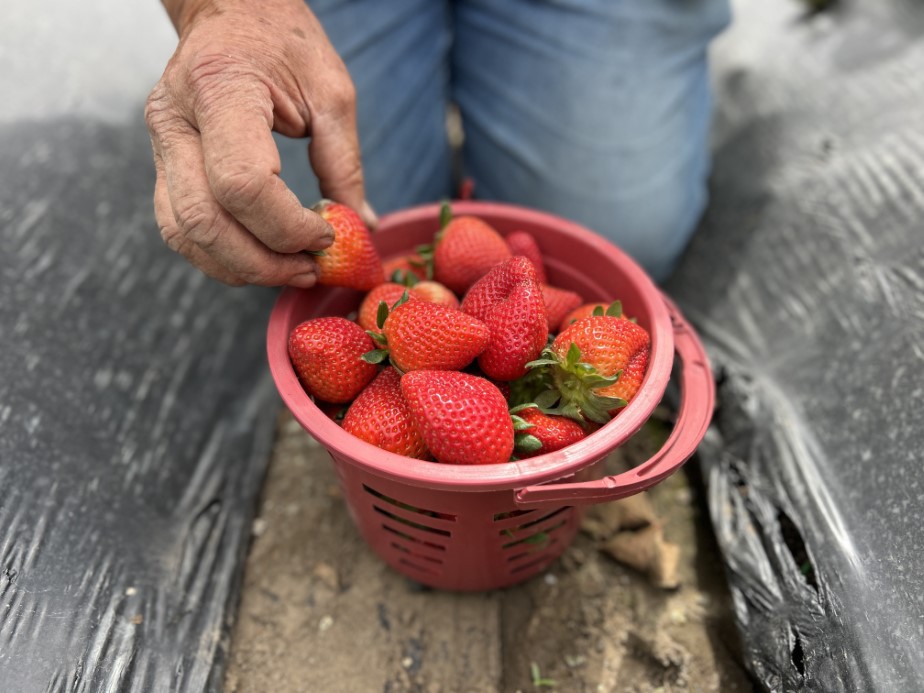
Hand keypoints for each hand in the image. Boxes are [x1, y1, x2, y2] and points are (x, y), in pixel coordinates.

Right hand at [146, 0, 375, 286]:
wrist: (233, 14)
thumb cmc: (283, 41)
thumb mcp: (331, 92)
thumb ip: (344, 164)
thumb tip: (361, 226)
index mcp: (219, 89)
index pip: (242, 183)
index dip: (287, 226)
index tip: (327, 235)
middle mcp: (173, 120)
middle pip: (205, 220)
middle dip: (263, 262)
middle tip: (310, 270)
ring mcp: (159, 145)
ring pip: (184, 233)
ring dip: (241, 267)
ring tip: (291, 270)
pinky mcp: (161, 164)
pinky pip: (180, 227)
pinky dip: (220, 255)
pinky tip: (261, 258)